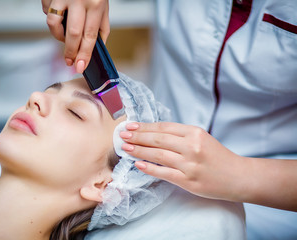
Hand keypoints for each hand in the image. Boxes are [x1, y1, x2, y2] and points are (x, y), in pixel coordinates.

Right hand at [42, 0, 109, 72]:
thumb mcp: (104, 6)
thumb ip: (102, 27)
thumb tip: (97, 48)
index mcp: (96, 4)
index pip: (90, 35)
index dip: (84, 54)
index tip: (80, 66)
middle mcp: (80, 0)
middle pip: (73, 33)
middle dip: (70, 51)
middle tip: (69, 61)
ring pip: (54, 24)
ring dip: (58, 35)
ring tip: (63, 35)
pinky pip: (46, 11)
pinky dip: (52, 16)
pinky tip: (59, 12)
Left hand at [119, 122, 244, 201]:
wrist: (238, 177)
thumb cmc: (218, 157)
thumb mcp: (202, 139)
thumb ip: (180, 136)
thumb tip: (153, 134)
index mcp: (195, 132)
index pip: (164, 127)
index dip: (145, 126)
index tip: (131, 126)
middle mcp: (192, 146)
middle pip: (158, 139)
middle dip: (138, 136)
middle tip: (123, 135)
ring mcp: (190, 164)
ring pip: (158, 154)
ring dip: (139, 150)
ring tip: (126, 147)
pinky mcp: (188, 180)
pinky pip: (164, 173)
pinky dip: (149, 168)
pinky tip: (138, 164)